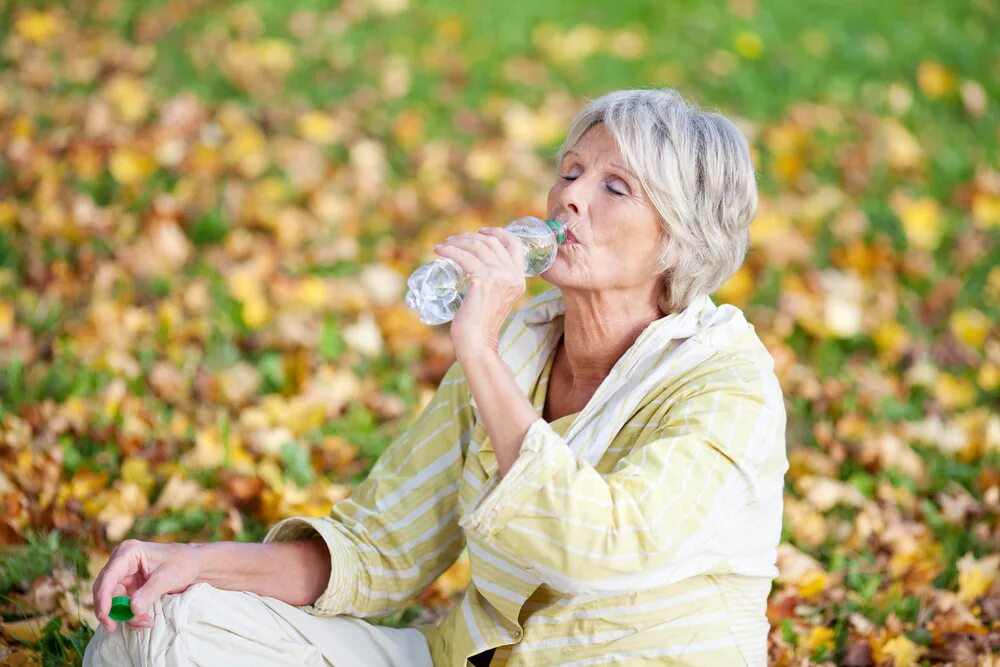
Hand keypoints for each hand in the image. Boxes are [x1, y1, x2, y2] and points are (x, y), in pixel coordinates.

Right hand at [92, 540, 200, 632]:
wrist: (195, 565)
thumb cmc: (183, 564)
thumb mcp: (167, 578)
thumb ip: (148, 594)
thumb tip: (132, 610)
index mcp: (128, 552)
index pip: (108, 577)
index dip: (103, 598)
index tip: (105, 617)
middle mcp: (121, 562)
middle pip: (105, 590)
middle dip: (114, 610)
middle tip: (122, 626)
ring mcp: (124, 574)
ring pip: (113, 600)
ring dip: (125, 614)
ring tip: (146, 622)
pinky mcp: (129, 585)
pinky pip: (122, 604)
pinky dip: (130, 614)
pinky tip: (143, 620)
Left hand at [433, 227, 524, 355]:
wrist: (477, 342)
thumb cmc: (480, 324)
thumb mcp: (494, 298)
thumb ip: (493, 282)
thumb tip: (476, 267)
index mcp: (519, 279)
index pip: (515, 245)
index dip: (498, 232)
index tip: (480, 231)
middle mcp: (513, 275)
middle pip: (492, 242)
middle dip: (470, 237)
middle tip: (453, 241)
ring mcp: (500, 277)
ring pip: (477, 247)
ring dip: (457, 242)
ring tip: (443, 246)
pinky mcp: (483, 280)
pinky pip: (465, 257)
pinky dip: (450, 250)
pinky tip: (440, 251)